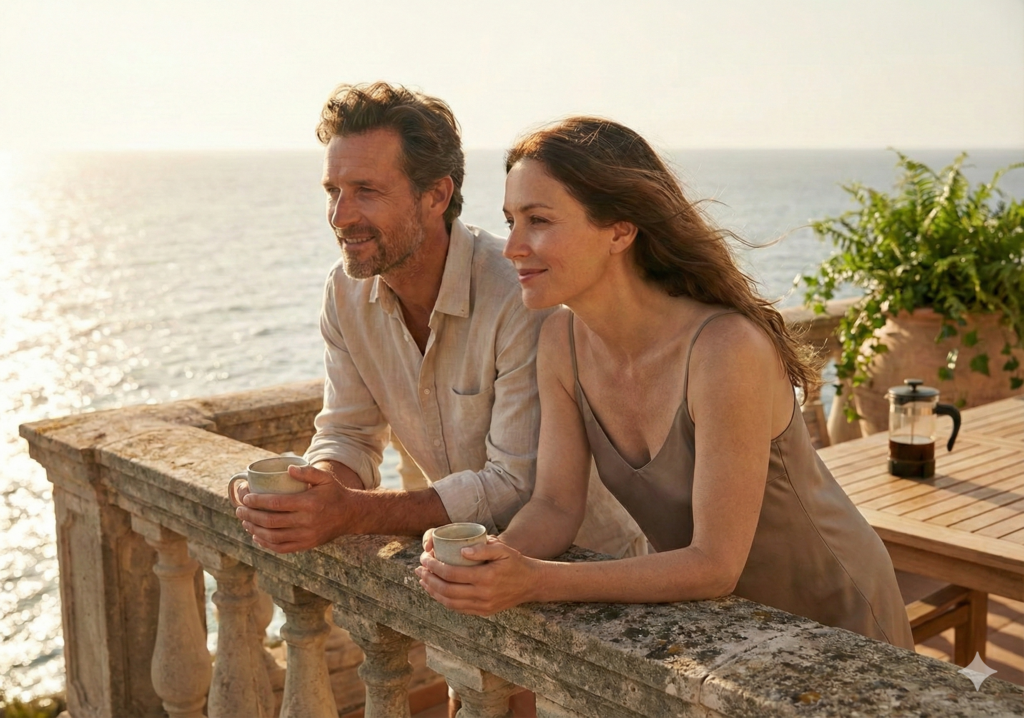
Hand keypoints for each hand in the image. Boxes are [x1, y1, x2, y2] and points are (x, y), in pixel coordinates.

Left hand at [234, 463, 361, 552]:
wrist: (350, 514)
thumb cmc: (334, 493)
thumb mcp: (325, 478)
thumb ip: (307, 472)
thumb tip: (287, 469)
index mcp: (309, 503)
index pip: (276, 503)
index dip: (257, 501)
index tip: (246, 497)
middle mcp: (306, 521)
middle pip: (270, 521)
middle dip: (250, 515)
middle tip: (240, 509)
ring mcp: (306, 536)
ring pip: (273, 537)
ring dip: (255, 530)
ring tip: (245, 521)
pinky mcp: (306, 545)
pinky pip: (281, 548)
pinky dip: (266, 544)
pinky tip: (257, 536)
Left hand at [415, 537, 537, 615]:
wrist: (531, 583)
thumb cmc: (515, 562)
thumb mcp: (503, 550)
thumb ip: (483, 549)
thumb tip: (461, 552)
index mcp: (486, 577)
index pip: (452, 574)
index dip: (434, 566)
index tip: (425, 558)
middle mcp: (483, 594)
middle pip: (447, 590)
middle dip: (429, 579)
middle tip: (419, 569)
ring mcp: (482, 605)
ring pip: (450, 602)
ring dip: (433, 591)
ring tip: (423, 580)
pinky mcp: (483, 612)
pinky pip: (458, 609)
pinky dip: (444, 601)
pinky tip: (437, 591)